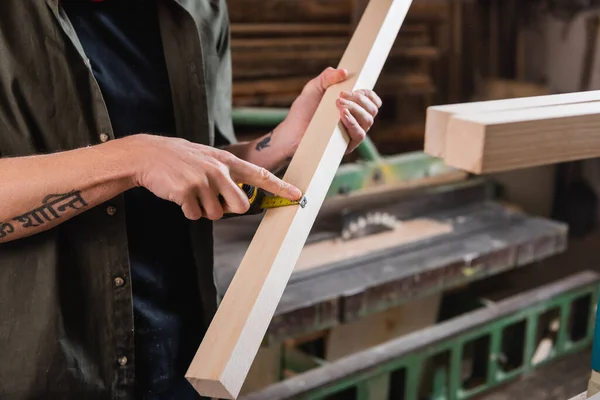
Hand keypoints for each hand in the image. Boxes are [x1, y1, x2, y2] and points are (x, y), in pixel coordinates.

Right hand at [130, 134, 301, 219]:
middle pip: (240, 205)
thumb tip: (241, 202)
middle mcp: (218, 170)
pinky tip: (179, 195)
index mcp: (226, 161)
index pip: (259, 175)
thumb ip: (226, 176)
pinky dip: (187, 211)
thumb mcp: (207, 159)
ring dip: (203, 209)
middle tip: (212, 200)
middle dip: (228, 209)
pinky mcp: (186, 191)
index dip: (280, 186)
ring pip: (215, 214)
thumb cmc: (181, 160)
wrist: (147, 155)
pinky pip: (195, 216)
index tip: (297, 195)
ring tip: (190, 192)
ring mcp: (202, 180)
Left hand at [276, 67, 381, 154]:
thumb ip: (327, 77)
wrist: (290, 134)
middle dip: (360, 99)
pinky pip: (359, 134)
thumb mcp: (313, 88)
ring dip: (356, 109)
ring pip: (368, 121)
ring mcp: (351, 134)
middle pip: (372, 109)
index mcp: (352, 107)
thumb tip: (344, 71)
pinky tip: (343, 115)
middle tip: (341, 95)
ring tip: (338, 104)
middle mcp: (355, 120)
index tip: (355, 88)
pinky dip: (353, 123)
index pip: (371, 100)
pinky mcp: (346, 146)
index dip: (367, 93)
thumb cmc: (302, 112)